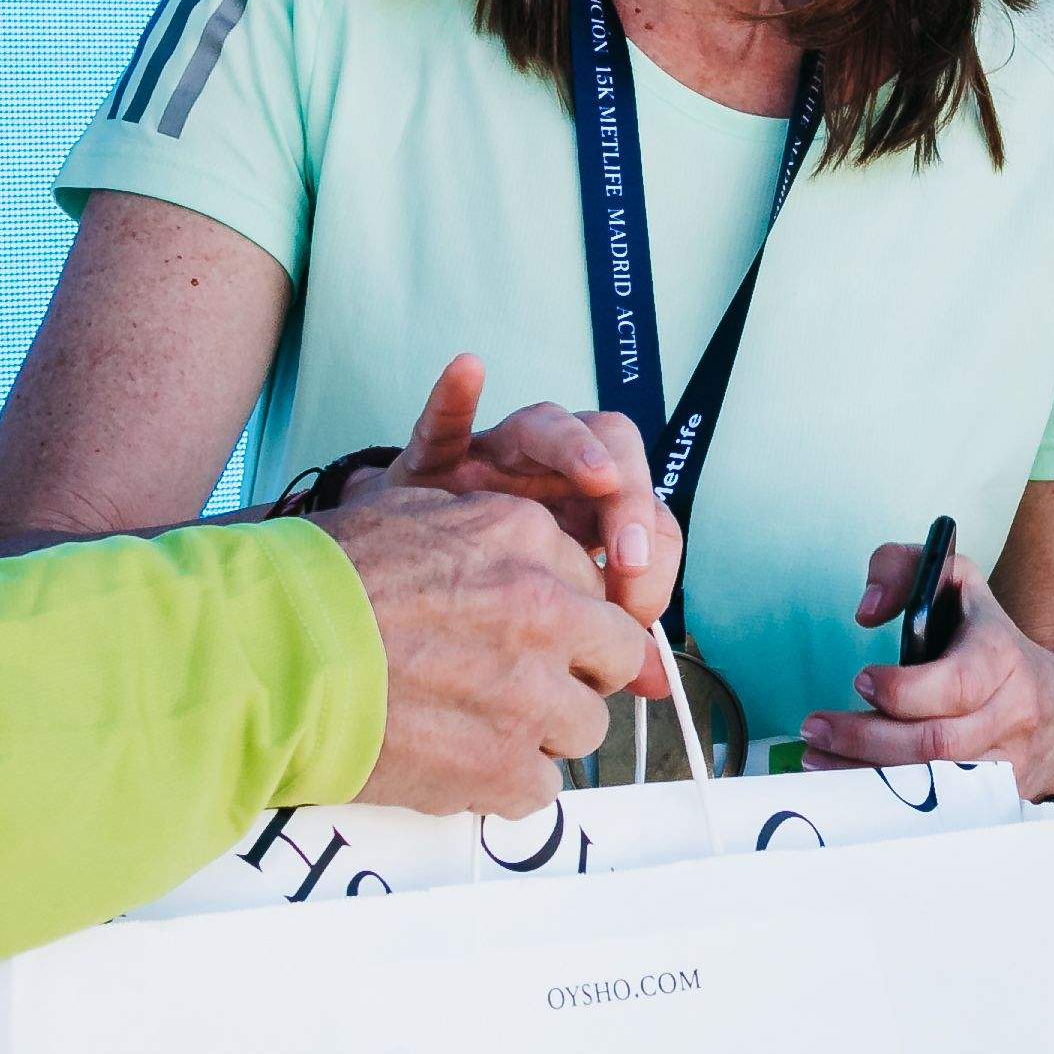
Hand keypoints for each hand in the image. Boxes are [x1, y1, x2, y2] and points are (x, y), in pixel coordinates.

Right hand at [320, 475, 657, 816]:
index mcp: (524, 540)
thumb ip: (488, 538)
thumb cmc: (318, 586)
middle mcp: (544, 611)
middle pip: (614, 653)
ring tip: (476, 725)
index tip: (536, 635)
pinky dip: (505, 784)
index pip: (592, 585)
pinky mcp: (503, 766)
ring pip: (587, 726)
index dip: (564, 616)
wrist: (265, 658)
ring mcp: (530, 694)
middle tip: (522, 682)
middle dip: (577, 671)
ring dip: (542, 730)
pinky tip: (457, 763)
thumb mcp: (410, 517)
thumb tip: (533, 565)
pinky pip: (543, 787)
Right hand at [372, 356, 677, 624]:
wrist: (394, 590)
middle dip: (630, 501)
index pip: (646, 516)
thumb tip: (660, 682)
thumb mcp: (548, 622)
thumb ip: (603, 640)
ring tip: (599, 476)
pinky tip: (468, 371)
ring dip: (578, 446)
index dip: (653, 559)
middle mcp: (551, 480)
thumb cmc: (480, 601)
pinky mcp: (433, 462)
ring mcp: (495, 464)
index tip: (636, 610)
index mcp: (588, 518)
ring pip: (546, 425)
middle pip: (612, 453)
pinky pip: (444, 422)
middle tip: (626, 559)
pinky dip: (455, 396)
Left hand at [797, 548, 1053, 791]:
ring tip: (818, 758)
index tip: (861, 679)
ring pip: (936, 783)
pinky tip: (855, 790)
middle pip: (938, 742)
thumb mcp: (954, 582)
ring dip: (867, 776)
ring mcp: (1010, 762)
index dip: (903, 689)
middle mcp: (1013, 712)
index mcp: (1002, 657)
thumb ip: (902, 568)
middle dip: (866, 738)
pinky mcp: (1000, 798)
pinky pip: (943, 809)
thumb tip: (868, 610)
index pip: (957, 682)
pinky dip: (894, 804)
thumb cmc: (988, 641)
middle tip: (816, 728)